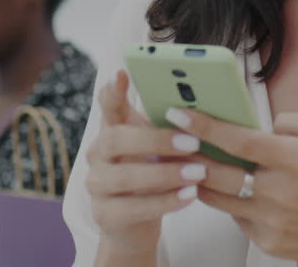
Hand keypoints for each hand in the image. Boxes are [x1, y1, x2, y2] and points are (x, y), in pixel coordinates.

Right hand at [84, 70, 206, 258]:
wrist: (135, 224)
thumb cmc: (153, 173)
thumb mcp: (159, 148)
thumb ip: (169, 127)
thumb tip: (200, 108)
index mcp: (112, 129)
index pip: (108, 105)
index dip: (113, 91)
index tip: (122, 73)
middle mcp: (97, 154)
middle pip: (115, 139)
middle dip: (156, 139)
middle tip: (192, 141)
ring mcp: (97, 185)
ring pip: (124, 176)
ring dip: (165, 174)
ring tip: (198, 172)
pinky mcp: (105, 215)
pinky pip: (134, 208)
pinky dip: (164, 201)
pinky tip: (189, 195)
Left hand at [168, 108, 297, 266]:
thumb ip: (295, 121)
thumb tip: (263, 125)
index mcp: (295, 160)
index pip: (238, 140)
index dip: (204, 125)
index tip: (179, 113)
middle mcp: (279, 192)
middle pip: (216, 173)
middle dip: (187, 154)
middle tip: (170, 139)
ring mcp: (271, 221)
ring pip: (217, 198)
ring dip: (199, 179)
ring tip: (189, 161)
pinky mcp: (268, 242)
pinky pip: (235, 217)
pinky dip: (228, 201)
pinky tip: (228, 188)